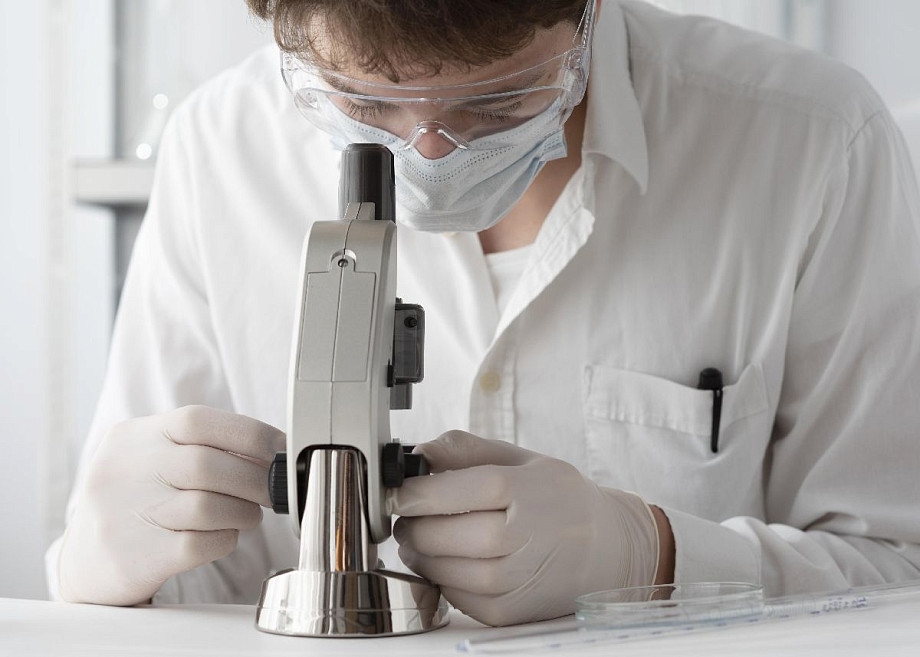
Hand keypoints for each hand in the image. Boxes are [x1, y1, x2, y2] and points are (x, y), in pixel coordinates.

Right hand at [57, 405, 283, 605]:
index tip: (280, 448)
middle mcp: (124, 471)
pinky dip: (225, 539)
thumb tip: (272, 450)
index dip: (249, 433)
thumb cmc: (139, 501)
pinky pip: (200, 544)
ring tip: (248, 515)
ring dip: (244, 512)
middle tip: (272, 491)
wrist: (86, 562)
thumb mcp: (153, 458)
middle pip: (207, 465)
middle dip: (255, 479)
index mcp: (133, 436)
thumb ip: (200, 446)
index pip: (197, 420)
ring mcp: (125, 515)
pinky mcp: (136, 558)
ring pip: (207, 506)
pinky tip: (223, 536)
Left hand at [391, 431, 660, 625]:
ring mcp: (506, 581)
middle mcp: (507, 538)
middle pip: (427, 534)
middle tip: (414, 513)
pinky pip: (449, 594)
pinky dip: (443, 577)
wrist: (609, 549)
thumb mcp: (521, 459)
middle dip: (410, 522)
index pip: (433, 495)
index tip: (400, 489)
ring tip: (433, 535)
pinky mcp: (503, 611)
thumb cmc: (562, 499)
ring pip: (432, 567)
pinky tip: (457, 560)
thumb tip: (419, 450)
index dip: (407, 493)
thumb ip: (466, 449)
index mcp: (511, 490)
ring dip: (420, 551)